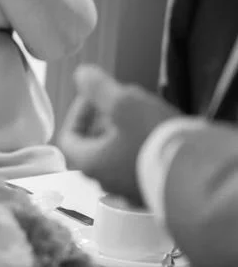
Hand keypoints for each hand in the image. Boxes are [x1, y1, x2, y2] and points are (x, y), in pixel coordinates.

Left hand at [57, 64, 179, 205]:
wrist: (199, 175)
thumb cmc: (156, 141)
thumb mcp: (124, 103)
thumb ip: (99, 88)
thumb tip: (82, 75)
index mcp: (91, 163)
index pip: (68, 138)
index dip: (77, 114)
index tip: (94, 99)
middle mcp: (107, 182)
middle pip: (93, 147)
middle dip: (103, 122)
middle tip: (119, 105)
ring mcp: (131, 190)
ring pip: (118, 157)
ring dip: (124, 134)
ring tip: (141, 115)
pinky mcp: (155, 191)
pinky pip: (140, 167)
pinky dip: (142, 149)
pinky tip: (158, 135)